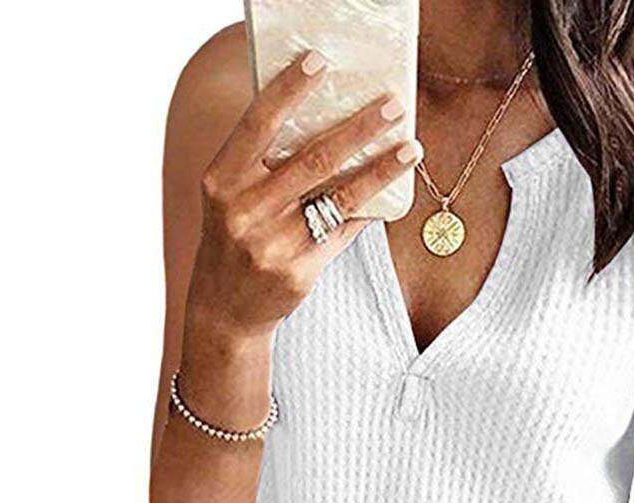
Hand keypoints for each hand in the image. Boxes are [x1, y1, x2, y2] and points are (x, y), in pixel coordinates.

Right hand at [187, 50, 420, 340]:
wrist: (224, 309)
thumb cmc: (235, 239)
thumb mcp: (233, 198)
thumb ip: (266, 166)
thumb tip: (329, 123)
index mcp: (222, 181)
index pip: (258, 125)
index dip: (289, 91)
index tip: (321, 62)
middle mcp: (244, 211)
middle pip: (313, 159)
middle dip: (359, 129)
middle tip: (392, 105)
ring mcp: (272, 245)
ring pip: (339, 198)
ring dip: (380, 170)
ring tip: (411, 148)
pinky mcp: (298, 272)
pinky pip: (343, 233)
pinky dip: (369, 211)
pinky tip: (393, 195)